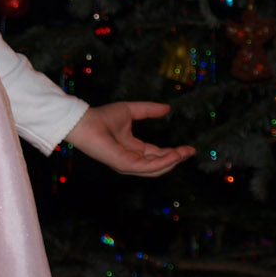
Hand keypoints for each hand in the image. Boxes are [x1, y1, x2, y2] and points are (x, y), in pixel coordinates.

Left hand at [64, 101, 194, 176]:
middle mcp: (131, 159)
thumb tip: (167, 108)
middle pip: (159, 163)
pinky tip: (173, 155)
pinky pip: (147, 167)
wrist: (84, 121)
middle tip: (191, 151)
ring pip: (155, 168)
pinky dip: (162, 162)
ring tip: (185, 153)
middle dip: (176, 158)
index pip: (156, 154)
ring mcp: (127, 164)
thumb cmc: (102, 116)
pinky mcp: (124, 164)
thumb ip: (149, 110)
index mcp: (132, 148)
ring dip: (172, 161)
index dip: (173, 152)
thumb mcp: (131, 111)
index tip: (189, 148)